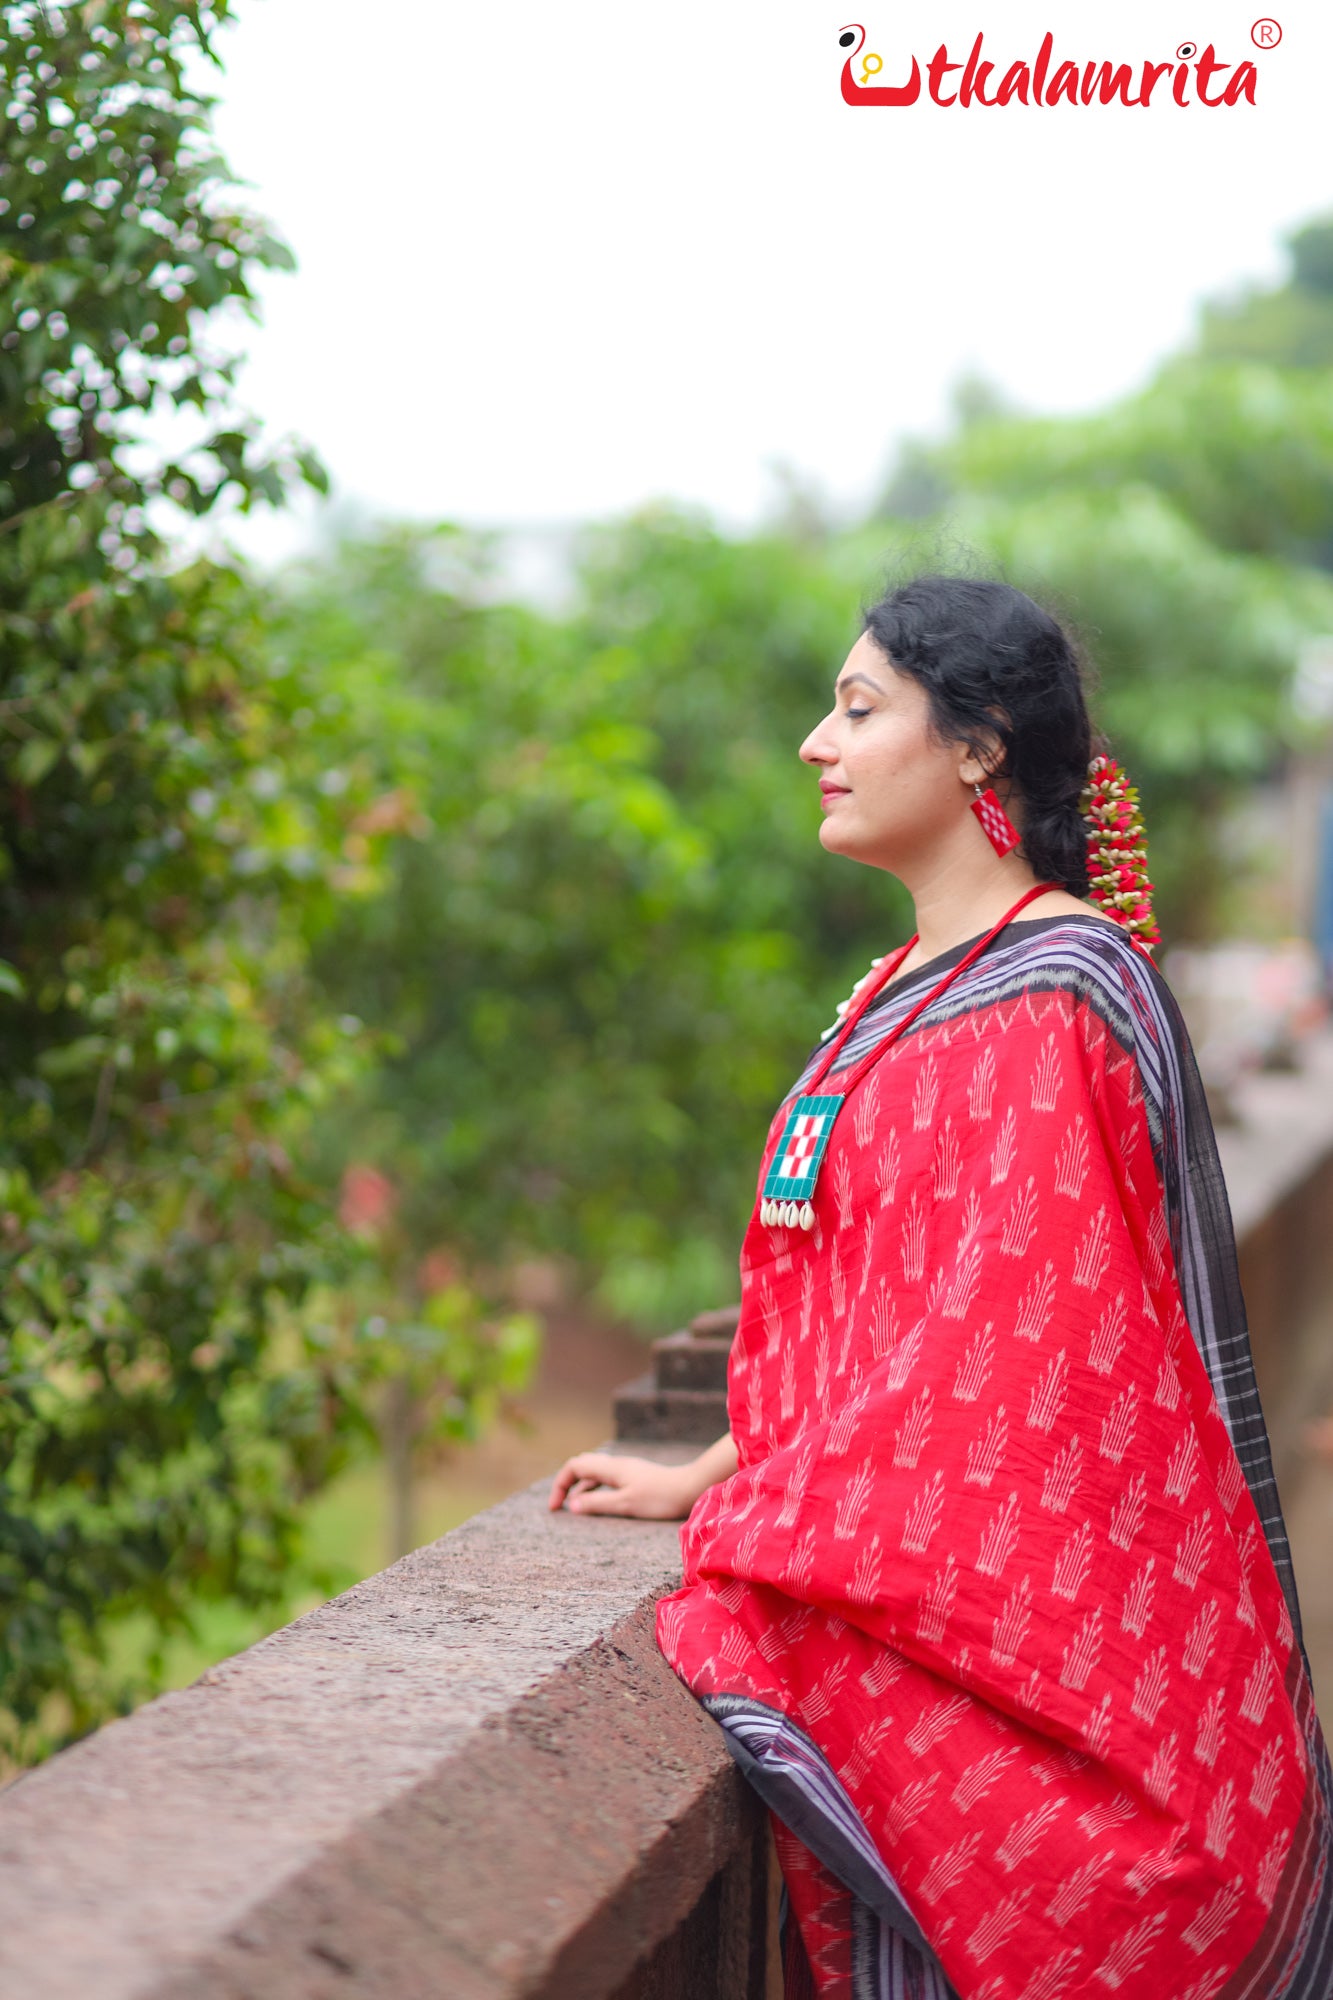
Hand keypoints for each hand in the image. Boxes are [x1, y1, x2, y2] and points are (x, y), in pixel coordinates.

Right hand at [548, 1452, 697, 1519]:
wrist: (691, 1489)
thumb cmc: (660, 1498)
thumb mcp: (625, 1504)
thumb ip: (597, 1504)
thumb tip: (572, 1506)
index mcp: (611, 1467)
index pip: (574, 1466)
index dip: (560, 1484)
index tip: (555, 1507)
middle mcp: (616, 1464)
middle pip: (582, 1465)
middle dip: (567, 1483)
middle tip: (561, 1506)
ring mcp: (626, 1470)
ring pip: (595, 1473)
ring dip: (582, 1488)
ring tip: (577, 1509)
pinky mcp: (635, 1477)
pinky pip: (607, 1479)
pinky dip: (596, 1490)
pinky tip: (600, 1504)